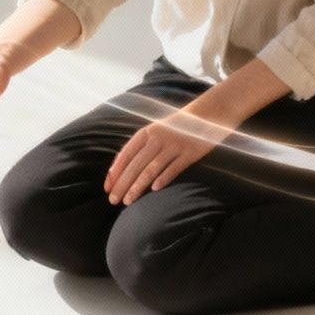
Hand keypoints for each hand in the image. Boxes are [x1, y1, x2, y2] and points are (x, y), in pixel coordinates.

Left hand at [105, 107, 230, 205]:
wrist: (208, 114)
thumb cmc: (177, 127)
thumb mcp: (156, 132)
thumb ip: (140, 148)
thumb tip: (118, 169)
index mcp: (146, 133)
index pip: (126, 154)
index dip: (115, 172)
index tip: (107, 188)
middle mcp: (158, 138)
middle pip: (136, 164)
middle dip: (122, 184)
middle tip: (113, 200)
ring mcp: (174, 145)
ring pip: (151, 169)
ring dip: (138, 186)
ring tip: (128, 201)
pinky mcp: (190, 153)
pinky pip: (174, 168)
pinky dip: (163, 178)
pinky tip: (154, 190)